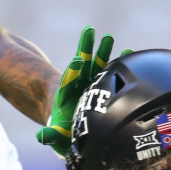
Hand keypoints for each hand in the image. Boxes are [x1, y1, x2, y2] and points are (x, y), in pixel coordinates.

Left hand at [36, 27, 119, 156]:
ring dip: (102, 50)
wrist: (73, 129)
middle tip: (89, 32)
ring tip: (108, 37)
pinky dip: (118, 62)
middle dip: (85, 49)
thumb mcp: (57, 135)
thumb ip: (51, 135)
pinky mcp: (100, 84)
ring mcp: (90, 82)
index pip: (68, 80)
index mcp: (65, 95)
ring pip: (96, 64)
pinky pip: (109, 71)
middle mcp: (77, 85)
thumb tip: (41, 136)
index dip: (73, 71)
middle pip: (81, 64)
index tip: (78, 60)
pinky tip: (129, 52)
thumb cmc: (65, 133)